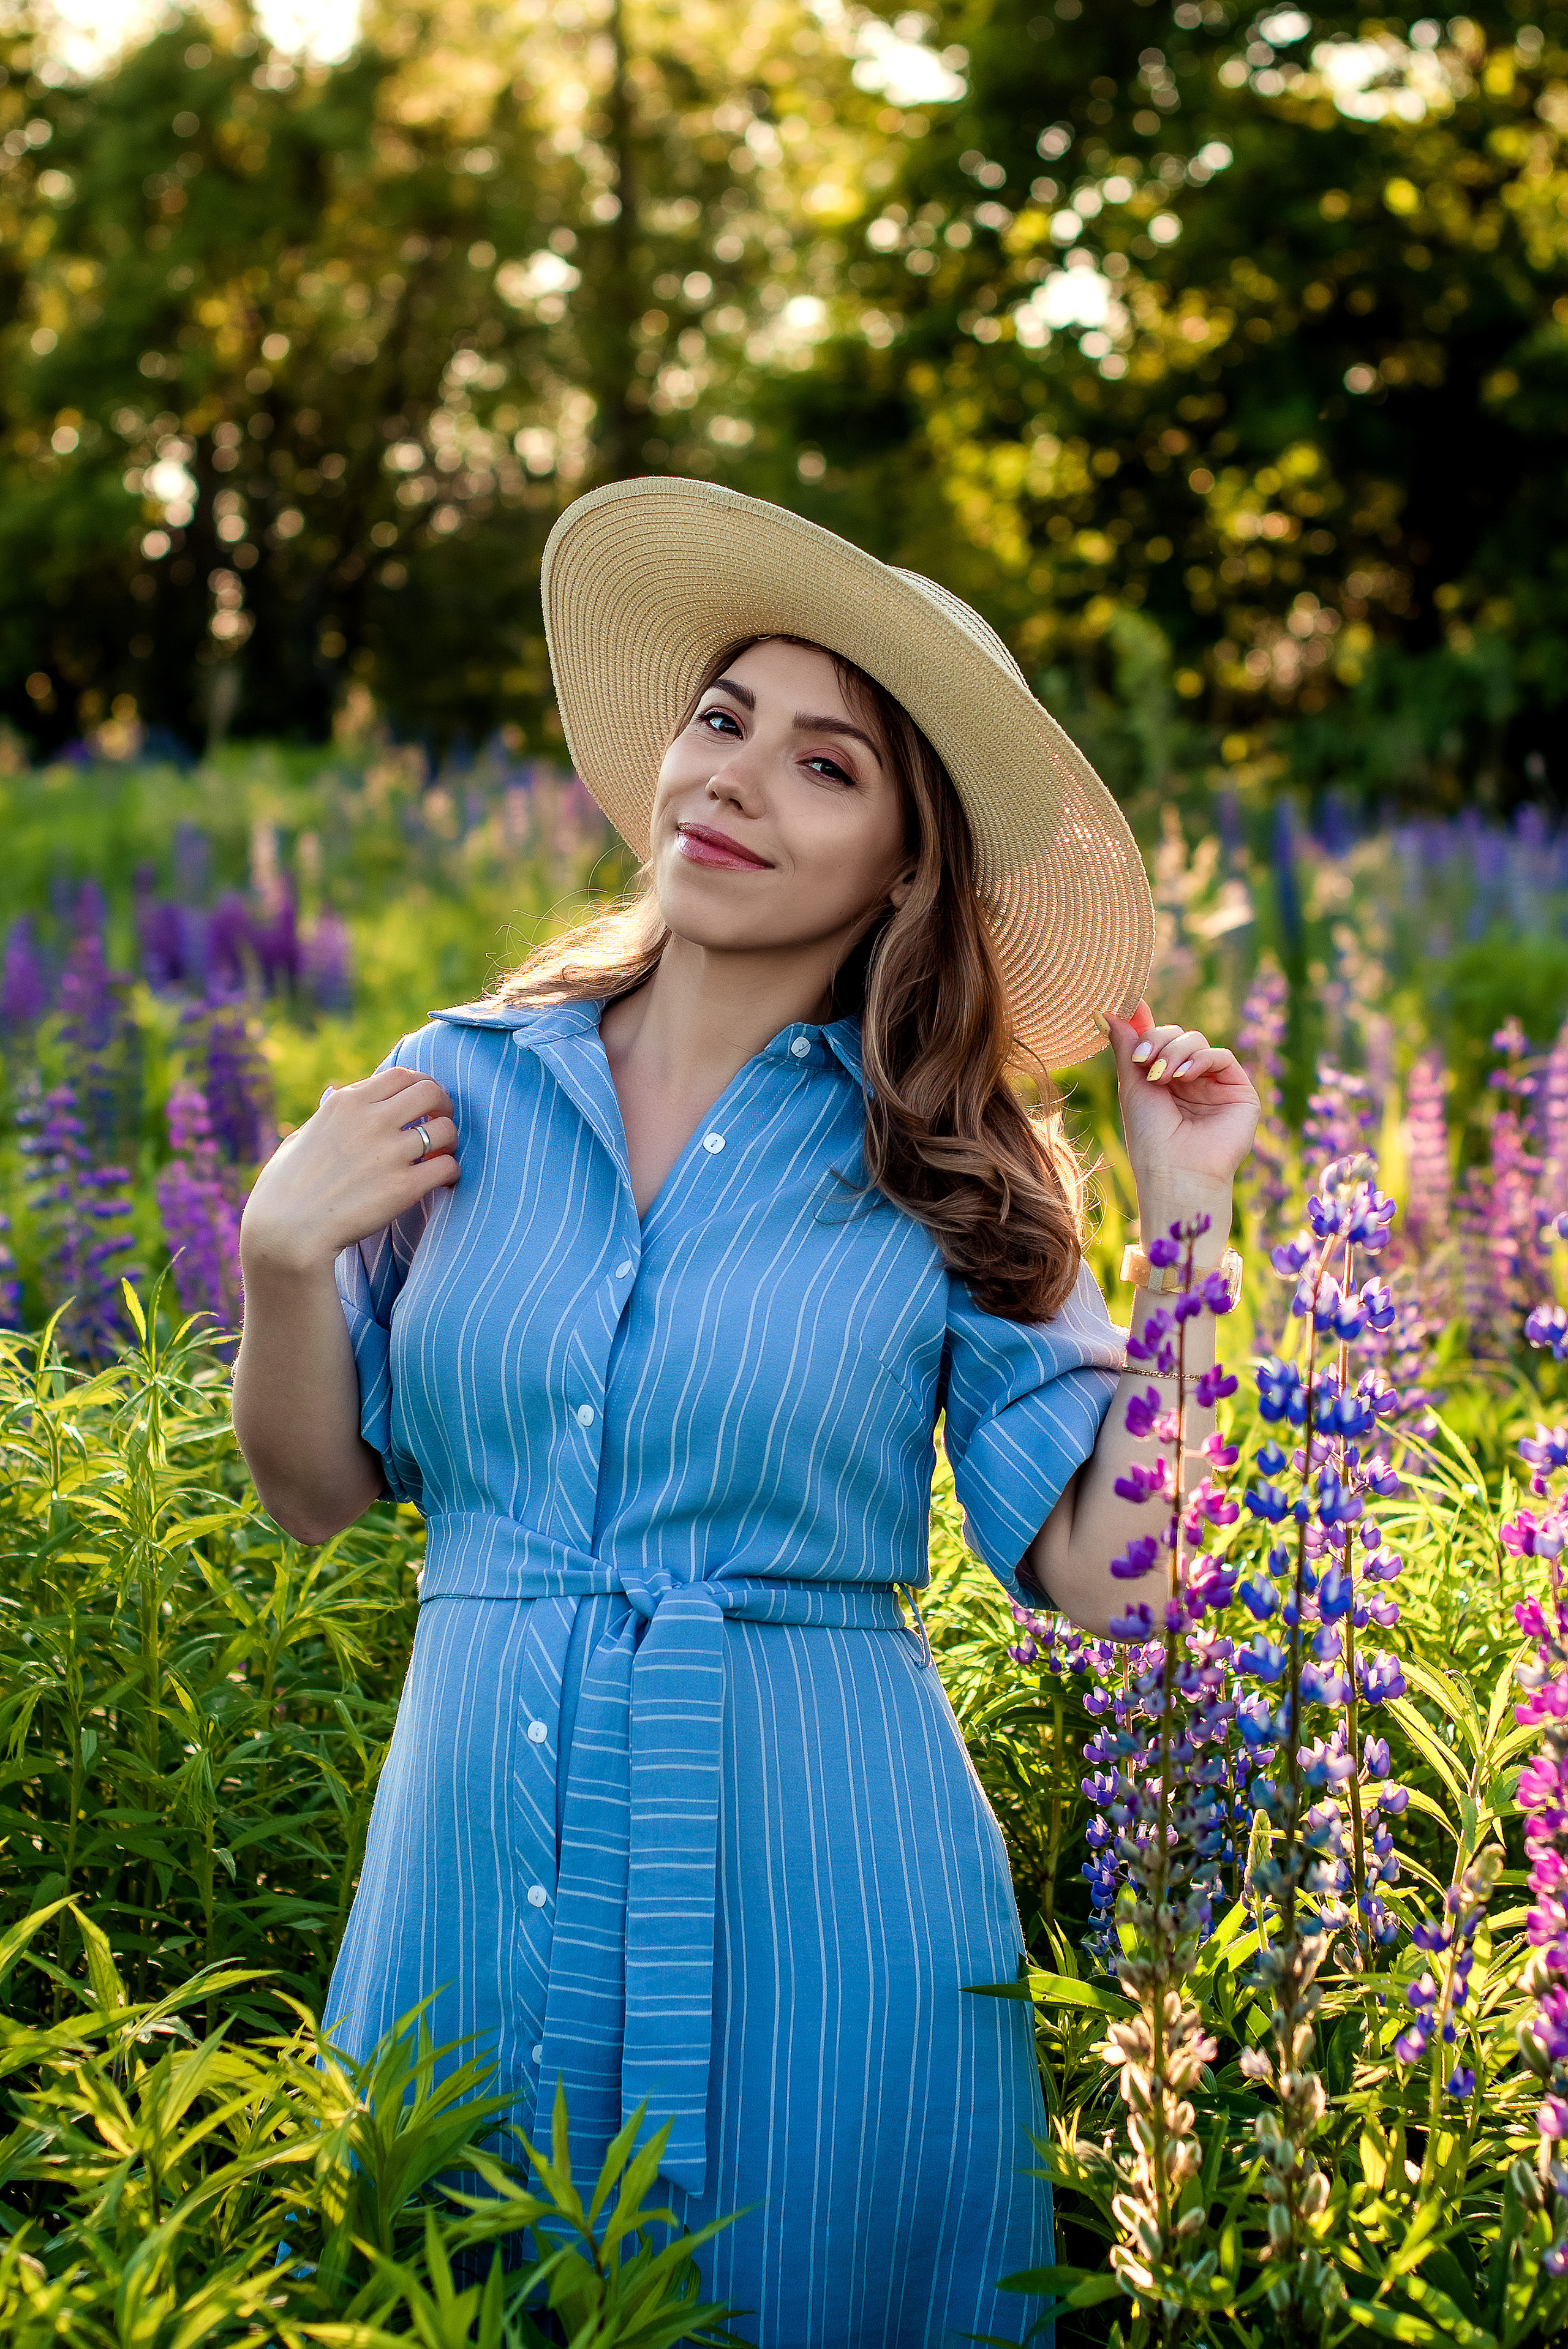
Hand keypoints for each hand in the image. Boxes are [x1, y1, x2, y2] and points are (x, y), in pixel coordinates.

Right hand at [240, 1067, 458, 1281]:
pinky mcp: (403, 1186)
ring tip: (441, 1156)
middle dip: (443, 1106)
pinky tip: (444, 1181)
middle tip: (440, 1125)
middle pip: (430, 1092)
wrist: (286, 1232)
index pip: (402, 1075)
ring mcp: (389, 1152)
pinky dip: (451, 1172)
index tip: (423, 1104)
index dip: (421, 1087)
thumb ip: (328, 1117)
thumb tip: (338, 1100)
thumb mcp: (301, 1137)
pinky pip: (448, 1166)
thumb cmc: (284, 1189)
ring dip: (450, 1142)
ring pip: (446, 1129)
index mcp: (347, 1102)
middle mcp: (371, 1120)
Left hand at [1100, 1000, 1258, 1247]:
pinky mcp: (1239, 1092)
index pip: (1157, 1040)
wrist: (1175, 1171)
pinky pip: (1222, 1057)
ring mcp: (1215, 1085)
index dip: (1145, 1023)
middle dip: (1157, 1042)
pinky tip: (1183, 1076)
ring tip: (1161, 1076)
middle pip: (1176, 1036)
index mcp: (1163, 1079)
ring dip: (1175, 1051)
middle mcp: (1190, 1080)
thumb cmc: (1149, 1136)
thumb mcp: (1132, 1085)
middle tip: (1143, 1062)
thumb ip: (1126, 1046)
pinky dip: (1200, 1059)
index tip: (1129, 1006)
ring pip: (1197, 1041)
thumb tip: (1107, 1011)